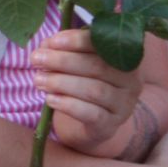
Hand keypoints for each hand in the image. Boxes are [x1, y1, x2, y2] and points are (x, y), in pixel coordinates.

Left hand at [34, 29, 141, 155]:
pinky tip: (50, 99)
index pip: (104, 45)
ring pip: (94, 90)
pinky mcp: (110, 125)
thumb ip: (63, 51)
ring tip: (38, 79)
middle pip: (98, 67)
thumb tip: (47, 45)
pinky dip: (68, 105)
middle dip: (63, 61)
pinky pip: (91, 114)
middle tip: (37, 59)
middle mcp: (130, 82)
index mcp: (125, 59)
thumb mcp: (75, 64)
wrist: (92, 123)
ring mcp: (123, 106)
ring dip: (61, 82)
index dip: (77, 41)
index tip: (52, 41)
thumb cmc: (82, 84)